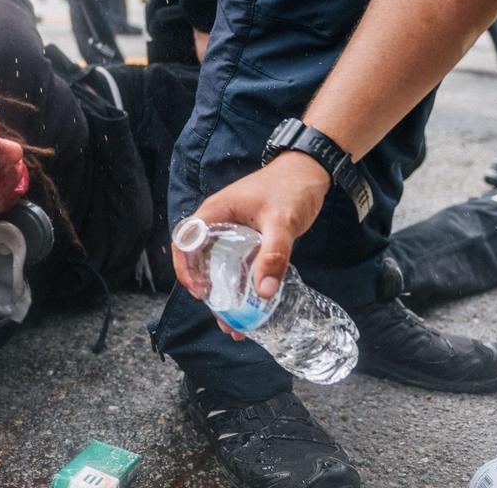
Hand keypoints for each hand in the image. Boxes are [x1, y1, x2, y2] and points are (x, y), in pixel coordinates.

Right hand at [173, 151, 330, 339]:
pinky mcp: (249, 240)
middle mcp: (219, 224)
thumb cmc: (291, 187)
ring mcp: (234, 233)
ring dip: (226, 295)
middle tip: (224, 320)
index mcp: (215, 213)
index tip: (201, 294)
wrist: (310, 171)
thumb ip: (273, 255)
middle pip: (202, 262)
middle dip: (210, 294)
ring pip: (220, 267)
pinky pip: (238, 266)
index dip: (186, 270)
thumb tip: (263, 292)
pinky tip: (253, 306)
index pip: (186, 242)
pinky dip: (242, 286)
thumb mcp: (282, 222)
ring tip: (237, 324)